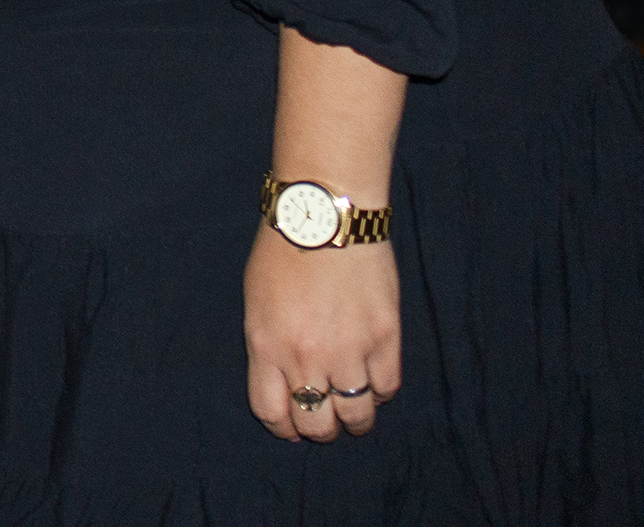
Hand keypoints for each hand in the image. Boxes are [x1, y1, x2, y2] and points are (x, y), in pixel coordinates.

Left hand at [243, 228, 400, 441]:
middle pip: (317, 424)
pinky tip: (372, 379)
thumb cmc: (282, 252)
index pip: (273, 413)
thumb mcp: (256, 302)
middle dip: (320, 429)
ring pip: (357, 416)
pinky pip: (387, 388)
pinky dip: (380, 390)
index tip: (292, 424)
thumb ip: (268, 347)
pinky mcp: (385, 338)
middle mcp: (306, 356)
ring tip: (352, 409)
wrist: (325, 215)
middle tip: (325, 419)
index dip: (284, 426)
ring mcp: (349, 350)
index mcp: (266, 346)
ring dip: (354, 418)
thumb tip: (283, 383)